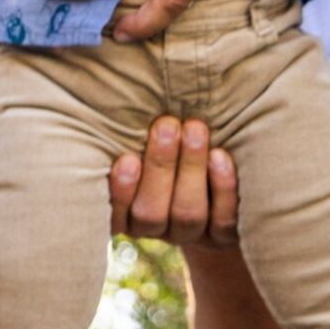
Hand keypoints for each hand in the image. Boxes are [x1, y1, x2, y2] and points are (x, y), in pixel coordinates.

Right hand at [109, 116, 240, 248]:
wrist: (211, 171)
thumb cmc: (163, 145)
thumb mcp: (140, 144)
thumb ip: (126, 136)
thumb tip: (106, 94)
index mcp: (123, 213)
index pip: (114, 213)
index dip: (120, 191)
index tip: (126, 159)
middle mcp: (154, 229)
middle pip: (151, 214)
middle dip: (160, 167)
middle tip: (167, 125)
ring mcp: (189, 234)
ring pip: (188, 214)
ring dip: (191, 169)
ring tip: (195, 129)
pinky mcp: (222, 235)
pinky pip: (223, 220)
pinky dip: (222, 188)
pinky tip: (220, 156)